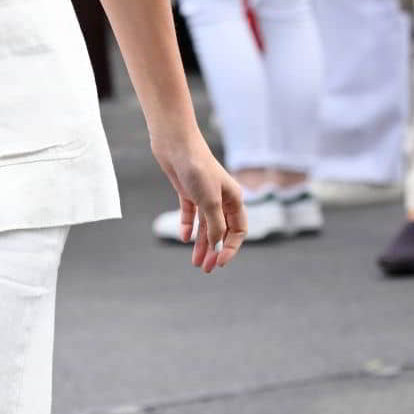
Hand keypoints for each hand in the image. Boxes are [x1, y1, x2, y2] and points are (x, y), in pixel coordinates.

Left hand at [150, 124, 246, 272]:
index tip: (219, 262)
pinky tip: (184, 238)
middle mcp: (222, 199)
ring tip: (195, 262)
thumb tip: (217, 249)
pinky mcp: (188, 191)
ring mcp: (204, 195)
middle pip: (221, 231)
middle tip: (206, 269)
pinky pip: (191, 214)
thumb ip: (215, 226)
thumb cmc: (197, 169)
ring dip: (201, 244)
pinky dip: (188, 226)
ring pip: (205, 225)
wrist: (176, 144)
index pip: (238, 231)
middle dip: (214, 251)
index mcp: (234, 200)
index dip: (230, 248)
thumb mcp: (209, 201)